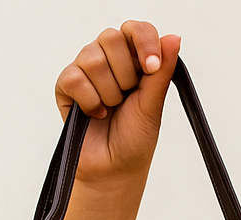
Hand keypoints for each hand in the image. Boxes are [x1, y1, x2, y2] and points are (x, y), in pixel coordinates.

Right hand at [55, 22, 181, 187]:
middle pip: (111, 38)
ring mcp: (85, 70)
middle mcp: (108, 58)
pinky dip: (90, 101)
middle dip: (126, 76)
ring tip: (111, 110)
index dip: (144, 43)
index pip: (136, 29)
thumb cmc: (135, 139)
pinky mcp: (66, 85)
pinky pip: (75, 78)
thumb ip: (161, 71)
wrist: (115, 169)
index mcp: (133, 59)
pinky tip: (96, 114)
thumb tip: (174, 37)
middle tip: (126, 100)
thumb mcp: (153, 105)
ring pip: (93, 59)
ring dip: (109, 93)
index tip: (152, 68)